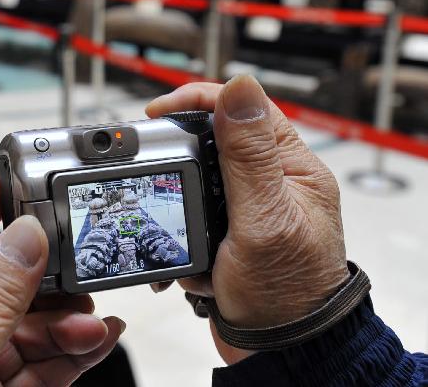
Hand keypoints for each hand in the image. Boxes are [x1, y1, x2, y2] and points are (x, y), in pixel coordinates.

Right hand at [146, 75, 349, 363]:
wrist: (280, 351)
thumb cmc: (286, 292)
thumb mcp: (263, 217)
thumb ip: (248, 153)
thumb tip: (240, 86)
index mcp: (292, 166)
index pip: (244, 107)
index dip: (197, 99)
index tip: (157, 111)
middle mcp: (272, 180)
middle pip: (215, 135)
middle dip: (177, 148)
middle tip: (146, 157)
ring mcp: (249, 206)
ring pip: (197, 174)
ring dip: (174, 191)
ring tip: (159, 206)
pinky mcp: (230, 230)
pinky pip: (192, 209)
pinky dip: (177, 224)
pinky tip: (179, 245)